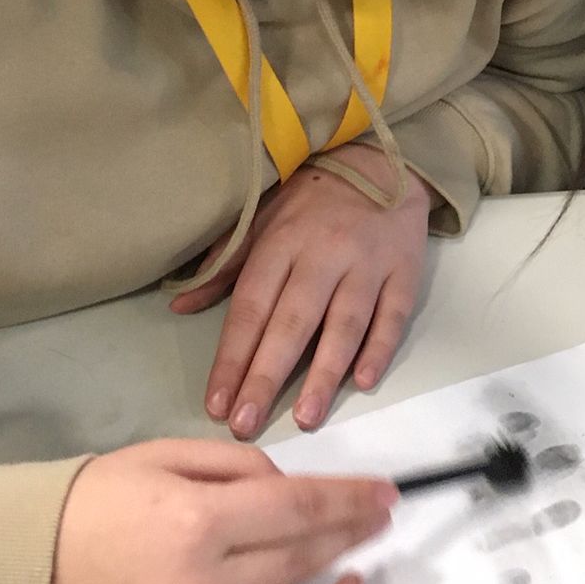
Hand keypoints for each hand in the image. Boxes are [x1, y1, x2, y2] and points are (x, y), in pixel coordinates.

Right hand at [51, 438, 395, 583]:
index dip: (350, 500)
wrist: (3, 581)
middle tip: (375, 524)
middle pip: (302, 563)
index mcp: (194, 524)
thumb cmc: (78, 511)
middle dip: (350, 538)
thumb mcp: (154, 458)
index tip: (383, 496)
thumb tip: (286, 487)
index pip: (299, 509)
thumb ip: (231, 466)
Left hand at [173, 143, 432, 438]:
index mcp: (281, 242)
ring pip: (344, 325)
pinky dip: (380, 347)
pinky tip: (364, 380)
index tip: (216, 402)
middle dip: (267, 375)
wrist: (380, 161)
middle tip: (246, 422)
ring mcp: (367, 264)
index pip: (250, 307)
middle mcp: (323, 254)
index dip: (232, 357)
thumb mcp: (261, 220)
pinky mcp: (405, 270)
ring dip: (325, 374)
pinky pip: (392, 314)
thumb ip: (223, 265)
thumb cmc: (312, 199)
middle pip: (292, 322)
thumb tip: (179, 305)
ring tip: (305, 417)